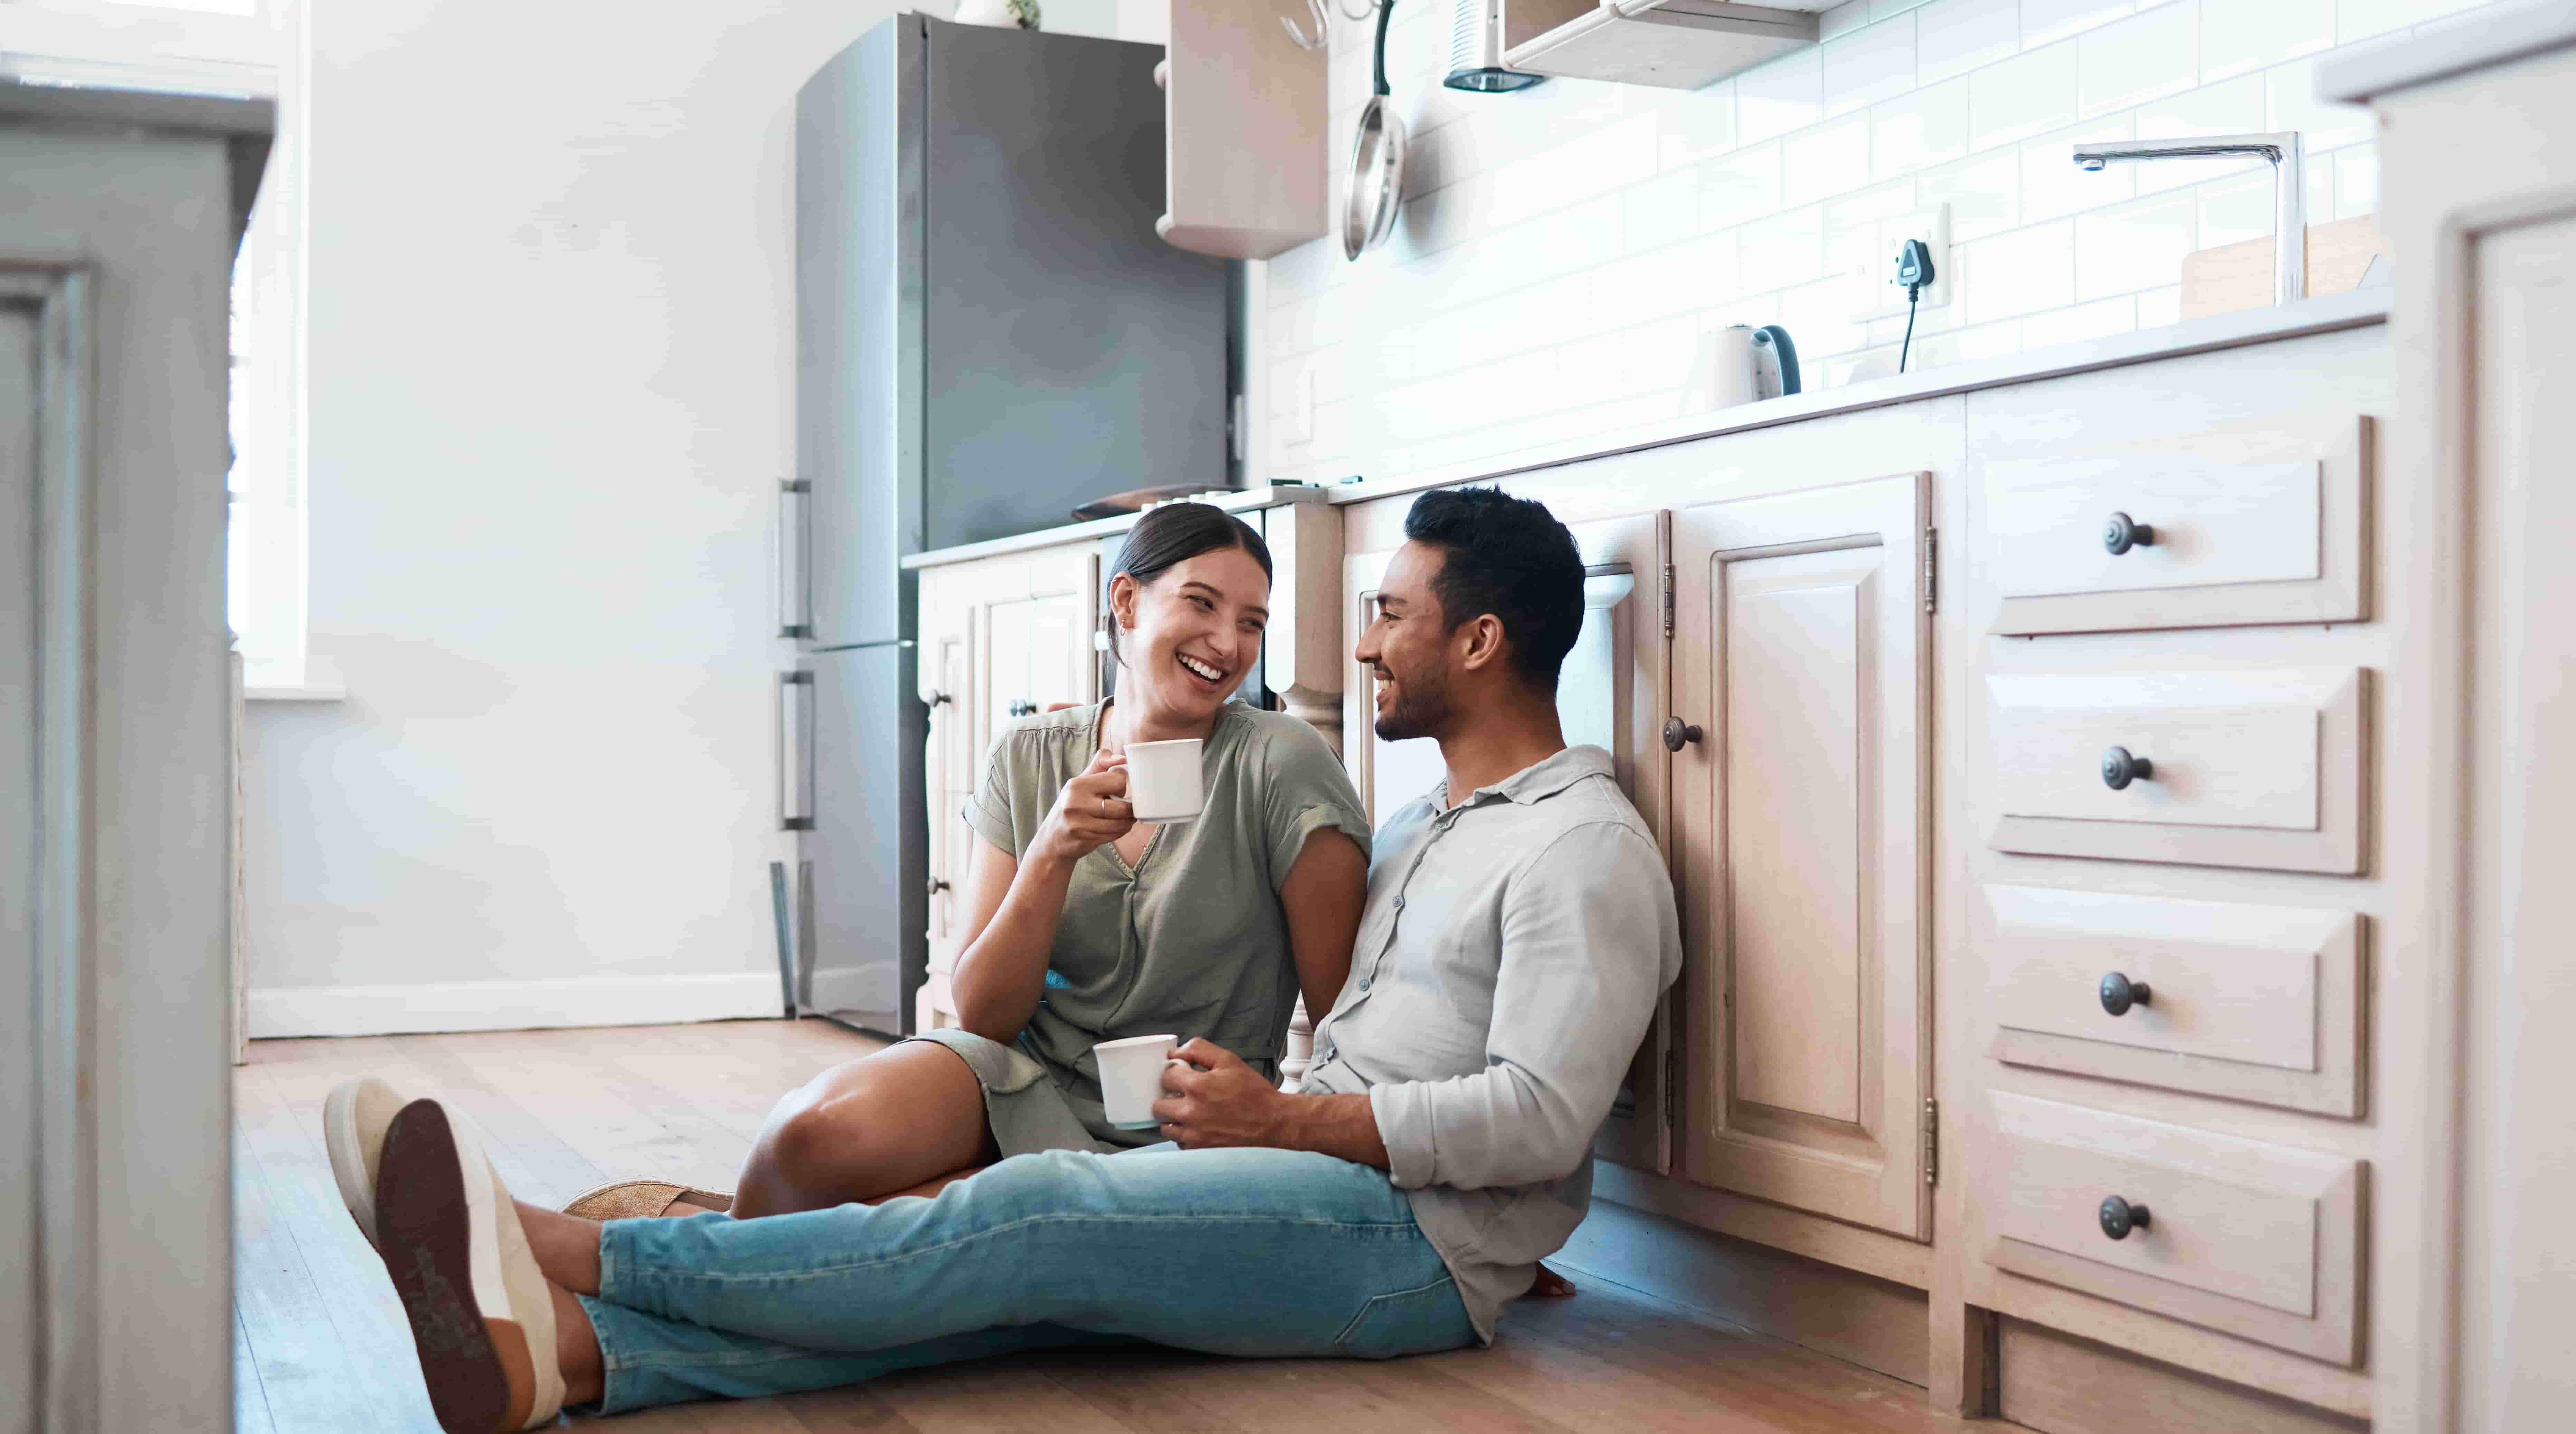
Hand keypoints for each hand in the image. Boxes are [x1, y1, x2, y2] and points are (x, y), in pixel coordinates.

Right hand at [1030, 748, 1134, 870]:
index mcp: (1077, 785)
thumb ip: (1100, 764)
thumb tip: (1123, 759)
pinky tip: (1117, 827)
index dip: (1122, 786)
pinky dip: (1121, 831)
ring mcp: (1079, 824)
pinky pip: (1114, 835)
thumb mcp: (1080, 781)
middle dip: (1129, 808)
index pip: (1117, 781)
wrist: (1051, 839)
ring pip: (1120, 823)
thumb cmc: (1070, 806)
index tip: (1118, 791)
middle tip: (1129, 807)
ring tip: (1126, 818)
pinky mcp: (1085, 840)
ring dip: (1128, 821)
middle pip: (1122, 807)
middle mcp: (1076, 804)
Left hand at [1149, 1039, 1285, 1148]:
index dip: (1174, 1074)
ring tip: (1189, 1112)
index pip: (1165, 1077)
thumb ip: (1199, 1050)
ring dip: (1173, 1119)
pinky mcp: (1200, 1151)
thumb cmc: (1253, 1092)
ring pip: (1166, 1127)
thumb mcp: (1229, 1061)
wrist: (1274, 1124)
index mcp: (1198, 1087)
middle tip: (1182, 1096)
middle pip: (1158, 1106)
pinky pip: (1179, 1143)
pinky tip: (1199, 1127)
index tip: (1182, 1076)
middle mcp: (1191, 1113)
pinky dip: (1185, 1135)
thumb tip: (1174, 1052)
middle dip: (1168, 1098)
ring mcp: (1194, 1135)